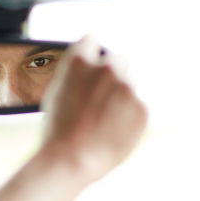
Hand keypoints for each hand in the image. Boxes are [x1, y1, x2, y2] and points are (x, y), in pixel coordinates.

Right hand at [39, 36, 147, 184]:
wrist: (73, 159)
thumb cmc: (58, 129)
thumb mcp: (57, 92)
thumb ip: (75, 73)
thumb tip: (89, 67)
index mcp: (80, 61)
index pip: (91, 40)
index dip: (89, 54)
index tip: (90, 66)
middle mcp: (107, 68)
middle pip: (117, 59)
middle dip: (111, 73)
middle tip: (100, 97)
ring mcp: (128, 88)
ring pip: (130, 84)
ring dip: (121, 96)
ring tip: (103, 120)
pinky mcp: (142, 108)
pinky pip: (138, 105)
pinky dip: (129, 115)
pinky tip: (112, 130)